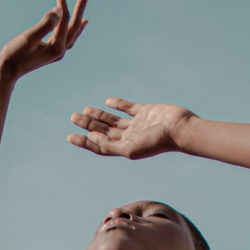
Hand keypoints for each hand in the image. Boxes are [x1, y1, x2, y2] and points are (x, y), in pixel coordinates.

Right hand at [0, 0, 91, 80]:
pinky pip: (68, 37)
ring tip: (85, 1)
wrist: (7, 71)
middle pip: (75, 24)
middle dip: (81, 5)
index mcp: (57, 47)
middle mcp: (60, 50)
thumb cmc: (16, 54)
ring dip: (80, 15)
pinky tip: (81, 24)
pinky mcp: (52, 52)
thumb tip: (59, 10)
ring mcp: (57, 52)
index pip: (64, 17)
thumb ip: (45, 24)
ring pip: (73, 30)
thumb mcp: (30, 37)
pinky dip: (75, 28)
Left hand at [67, 99, 195, 158]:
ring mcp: (137, 124)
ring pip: (113, 120)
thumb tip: (92, 138)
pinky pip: (128, 108)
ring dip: (99, 115)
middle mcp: (129, 137)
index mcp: (124, 148)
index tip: (70, 136)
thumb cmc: (156, 141)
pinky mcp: (145, 112)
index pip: (100, 146)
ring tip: (84, 110)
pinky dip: (118, 104)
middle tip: (73, 117)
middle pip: (103, 131)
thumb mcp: (130, 148)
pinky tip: (108, 101)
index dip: (84, 142)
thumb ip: (110, 145)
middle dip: (88, 124)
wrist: (179, 128)